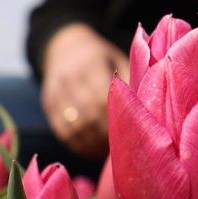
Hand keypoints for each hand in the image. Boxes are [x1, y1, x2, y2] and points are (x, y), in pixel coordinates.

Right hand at [39, 24, 127, 158]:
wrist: (63, 45)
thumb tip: (150, 107)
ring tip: (108, 153)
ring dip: (92, 144)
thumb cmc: (101, 56)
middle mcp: (69, 77)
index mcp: (91, 63)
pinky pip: (61, 131)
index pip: (103, 98)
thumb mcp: (116, 58)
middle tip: (123, 147)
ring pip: (73, 126)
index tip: (132, 131)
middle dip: (106, 135)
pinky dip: (77, 145)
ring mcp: (55, 91)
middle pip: (88, 114)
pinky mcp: (47, 104)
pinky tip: (92, 151)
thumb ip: (130, 79)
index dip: (117, 118)